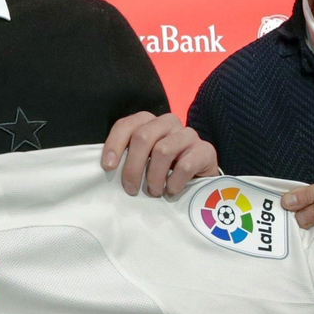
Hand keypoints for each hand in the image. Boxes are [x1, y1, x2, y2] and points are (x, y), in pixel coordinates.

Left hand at [101, 112, 218, 196]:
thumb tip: (107, 168)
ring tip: (153, 191)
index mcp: (149, 122)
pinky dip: (174, 182)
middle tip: (131, 189)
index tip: (108, 167)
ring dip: (154, 176)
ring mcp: (188, 134)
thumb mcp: (142, 162)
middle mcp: (169, 123)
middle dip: (133, 166)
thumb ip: (127, 158)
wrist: (198, 180)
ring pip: (163, 150)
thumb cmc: (163, 171)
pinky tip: (171, 190)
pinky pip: (185, 165)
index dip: (114, 144)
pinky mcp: (205, 150)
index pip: (127, 124)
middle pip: (143, 136)